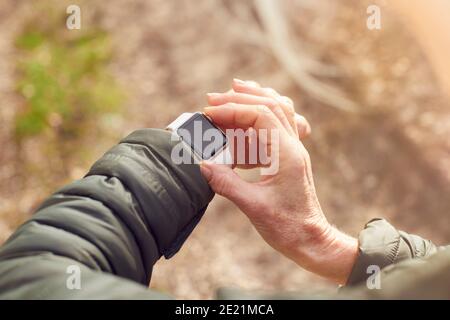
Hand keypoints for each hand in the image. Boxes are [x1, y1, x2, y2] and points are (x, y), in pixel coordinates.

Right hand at [201, 79, 357, 283]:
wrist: (311, 241)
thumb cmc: (288, 227)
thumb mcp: (253, 207)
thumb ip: (227, 183)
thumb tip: (203, 164)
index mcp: (287, 154)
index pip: (261, 115)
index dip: (233, 110)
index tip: (210, 114)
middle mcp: (292, 147)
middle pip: (271, 105)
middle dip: (240, 98)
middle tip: (213, 99)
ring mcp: (292, 151)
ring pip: (278, 111)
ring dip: (254, 99)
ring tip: (232, 92)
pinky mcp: (288, 159)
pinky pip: (278, 126)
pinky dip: (260, 117)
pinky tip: (246, 120)